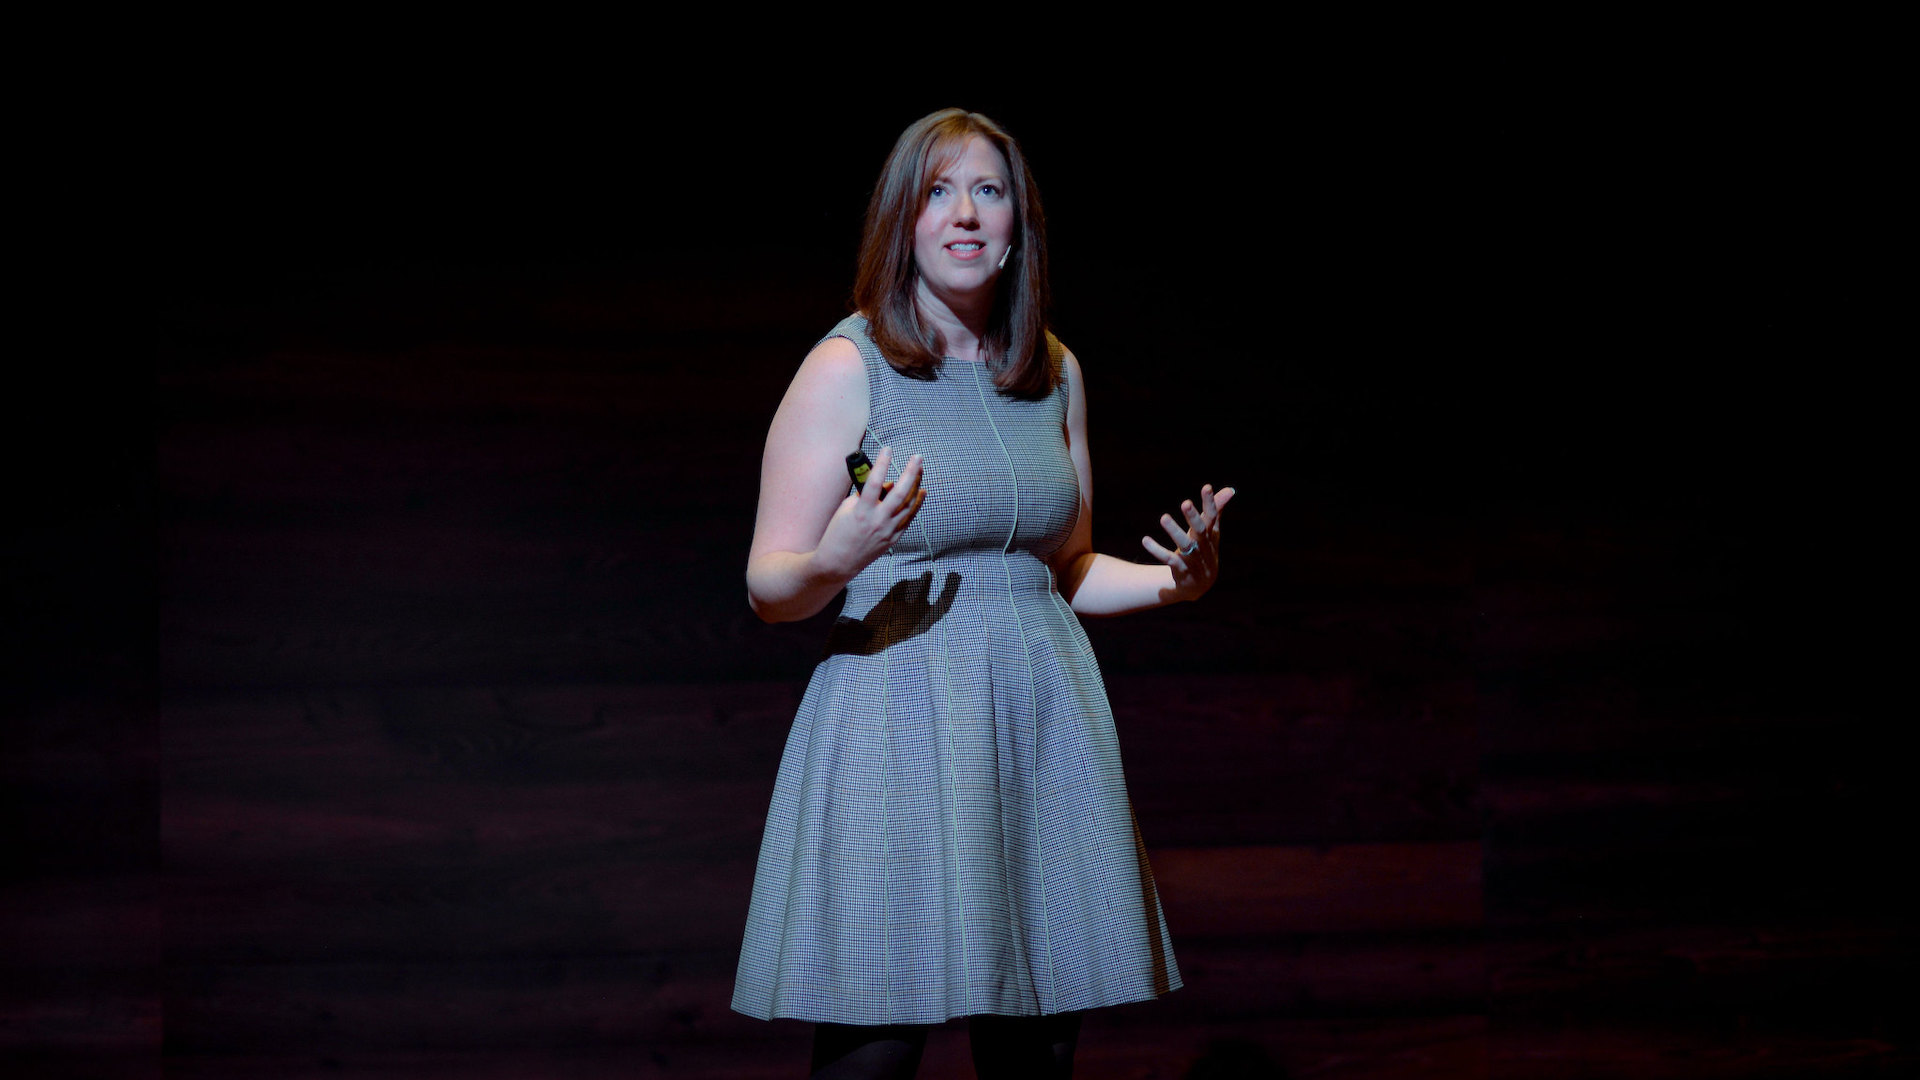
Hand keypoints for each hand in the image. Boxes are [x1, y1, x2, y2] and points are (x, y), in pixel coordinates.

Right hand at [815, 446, 925, 580]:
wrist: (838, 562)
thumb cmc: (838, 533)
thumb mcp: (846, 509)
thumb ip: (864, 495)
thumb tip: (883, 484)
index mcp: (862, 512)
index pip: (874, 482)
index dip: (882, 463)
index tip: (888, 449)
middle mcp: (878, 521)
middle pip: (900, 493)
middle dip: (910, 473)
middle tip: (917, 457)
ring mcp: (888, 531)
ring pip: (909, 505)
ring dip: (916, 486)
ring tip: (920, 470)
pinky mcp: (893, 539)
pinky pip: (909, 518)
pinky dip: (916, 504)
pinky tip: (921, 492)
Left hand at [1141, 483, 1235, 600]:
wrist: (1201, 584)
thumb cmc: (1205, 550)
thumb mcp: (1211, 531)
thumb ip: (1217, 509)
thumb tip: (1230, 489)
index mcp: (1211, 535)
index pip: (1212, 517)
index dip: (1210, 503)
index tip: (1206, 487)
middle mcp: (1204, 546)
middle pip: (1200, 531)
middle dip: (1193, 517)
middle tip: (1185, 503)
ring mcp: (1193, 559)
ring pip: (1184, 545)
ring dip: (1174, 531)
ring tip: (1163, 518)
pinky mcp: (1181, 570)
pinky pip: (1169, 559)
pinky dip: (1157, 550)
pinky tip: (1145, 540)